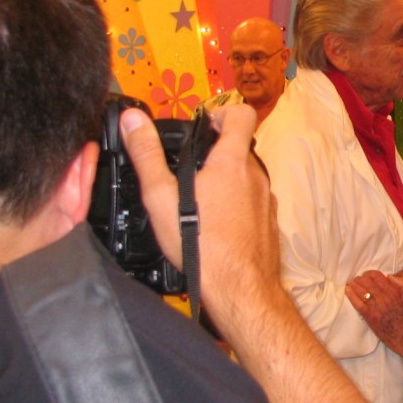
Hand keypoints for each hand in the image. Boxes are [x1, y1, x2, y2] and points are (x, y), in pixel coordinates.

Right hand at [120, 104, 283, 325]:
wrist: (240, 289)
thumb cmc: (203, 246)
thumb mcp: (161, 197)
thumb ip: (147, 155)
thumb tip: (133, 120)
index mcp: (233, 162)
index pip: (241, 114)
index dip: (221, 112)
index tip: (202, 126)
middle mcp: (256, 176)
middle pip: (240, 148)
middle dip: (215, 153)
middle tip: (189, 171)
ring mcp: (267, 200)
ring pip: (246, 177)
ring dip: (225, 181)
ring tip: (198, 203)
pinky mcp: (269, 223)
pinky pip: (253, 202)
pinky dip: (235, 205)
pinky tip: (215, 226)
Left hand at [346, 271, 402, 354]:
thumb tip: (389, 276)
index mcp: (394, 291)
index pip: (376, 276)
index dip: (369, 273)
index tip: (367, 275)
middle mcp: (384, 297)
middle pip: (367, 281)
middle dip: (360, 278)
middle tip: (358, 279)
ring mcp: (376, 307)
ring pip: (361, 291)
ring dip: (354, 285)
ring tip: (351, 283)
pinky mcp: (370, 317)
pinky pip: (358, 303)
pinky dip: (351, 295)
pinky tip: (347, 290)